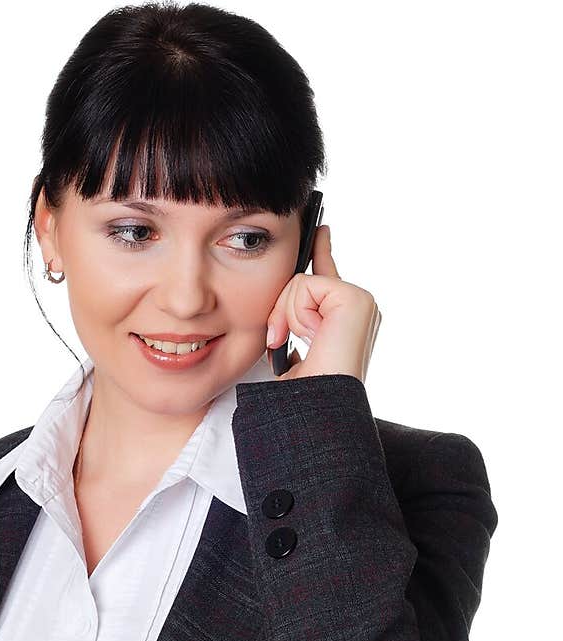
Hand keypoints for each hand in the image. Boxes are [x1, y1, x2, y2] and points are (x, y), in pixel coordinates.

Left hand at [265, 225, 380, 381]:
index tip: (319, 229)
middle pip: (303, 280)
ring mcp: (361, 302)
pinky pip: (306, 286)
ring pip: (300, 283)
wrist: (313, 410)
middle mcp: (360, 309)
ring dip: (286, 317)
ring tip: (299, 345)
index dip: (322, 251)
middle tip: (279, 340)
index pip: (329, 278)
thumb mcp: (290, 348)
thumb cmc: (302, 393)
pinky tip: (312, 336)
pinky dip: (296, 314)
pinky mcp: (355, 299)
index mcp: (346, 320)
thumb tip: (280, 314)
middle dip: (281, 310)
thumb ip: (292, 321)